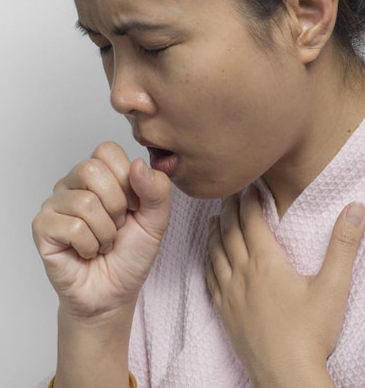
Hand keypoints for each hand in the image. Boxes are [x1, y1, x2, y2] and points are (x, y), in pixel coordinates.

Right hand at [32, 141, 170, 319]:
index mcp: (97, 176)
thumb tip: (138, 164)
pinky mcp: (42, 227)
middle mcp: (72, 184)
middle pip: (92, 169)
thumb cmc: (130, 255)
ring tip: (103, 243)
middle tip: (116, 226)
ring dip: (105, 233)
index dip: (127, 180)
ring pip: (85, 202)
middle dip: (116, 205)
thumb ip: (157, 190)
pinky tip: (87, 252)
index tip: (132, 207)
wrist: (113, 293)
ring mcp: (54, 205)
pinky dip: (89, 246)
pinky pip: (72, 227)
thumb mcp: (155, 221)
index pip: (107, 151)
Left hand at [206, 185, 364, 386]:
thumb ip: (343, 246)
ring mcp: (229, 292)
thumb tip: (356, 209)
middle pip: (230, 232)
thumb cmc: (311, 332)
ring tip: (214, 219)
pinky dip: (207, 261)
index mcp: (267, 263)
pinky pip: (209, 278)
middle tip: (228, 195)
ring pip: (215, 253)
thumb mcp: (333, 287)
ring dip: (214, 232)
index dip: (248, 202)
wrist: (286, 374)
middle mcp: (242, 273)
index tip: (248, 187)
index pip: (252, 222)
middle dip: (229, 210)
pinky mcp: (223, 310)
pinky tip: (207, 258)